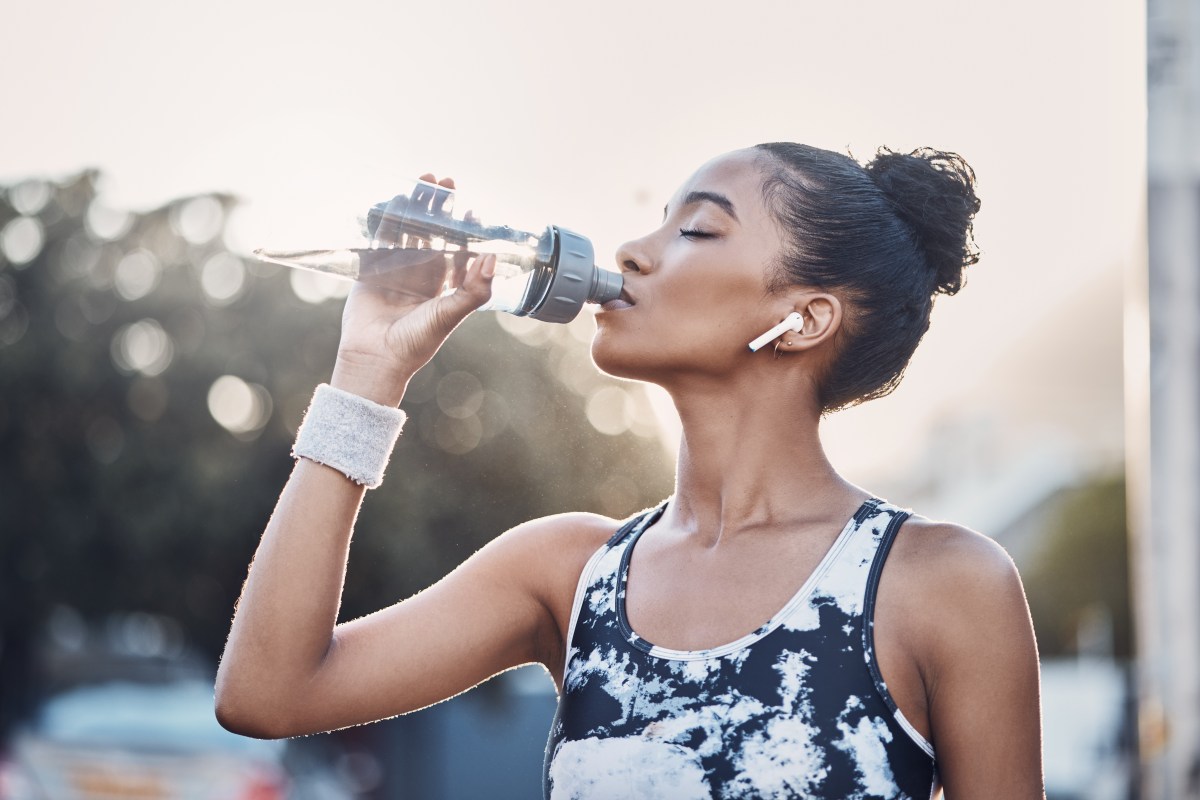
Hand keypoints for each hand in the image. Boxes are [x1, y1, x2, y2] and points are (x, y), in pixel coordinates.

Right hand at [330, 175, 494, 405]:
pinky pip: (380, 237)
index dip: (465, 230)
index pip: (458, 250)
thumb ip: (475, 289)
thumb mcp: (451, 314)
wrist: (375, 356)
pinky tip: (395, 199)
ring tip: (422, 182)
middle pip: (433, 233)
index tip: (471, 209)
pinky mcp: (371, 269)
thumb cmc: (416, 341)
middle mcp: (422, 276)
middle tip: (444, 182)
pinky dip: (387, 218)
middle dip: (439, 209)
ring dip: (416, 207)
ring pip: (408, 230)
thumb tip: (493, 258)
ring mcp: (396, 270)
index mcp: (444, 287)